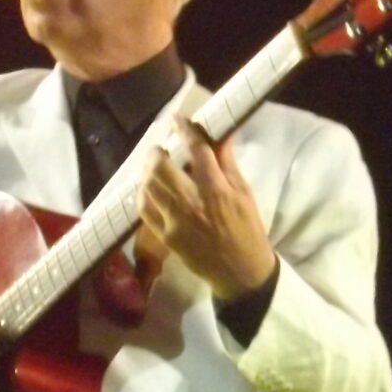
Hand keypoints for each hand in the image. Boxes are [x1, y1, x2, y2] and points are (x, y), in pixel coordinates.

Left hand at [139, 117, 277, 300]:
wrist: (242, 272)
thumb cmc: (248, 230)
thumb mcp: (245, 194)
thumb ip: (228, 164)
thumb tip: (219, 134)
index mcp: (217, 191)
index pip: (197, 150)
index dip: (186, 130)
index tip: (178, 119)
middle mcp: (192, 204)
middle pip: (162, 168)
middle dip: (157, 153)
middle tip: (161, 149)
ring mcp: (175, 222)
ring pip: (148, 187)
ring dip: (147, 172)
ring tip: (153, 167)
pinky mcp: (165, 236)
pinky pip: (144, 210)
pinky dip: (143, 194)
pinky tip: (149, 189)